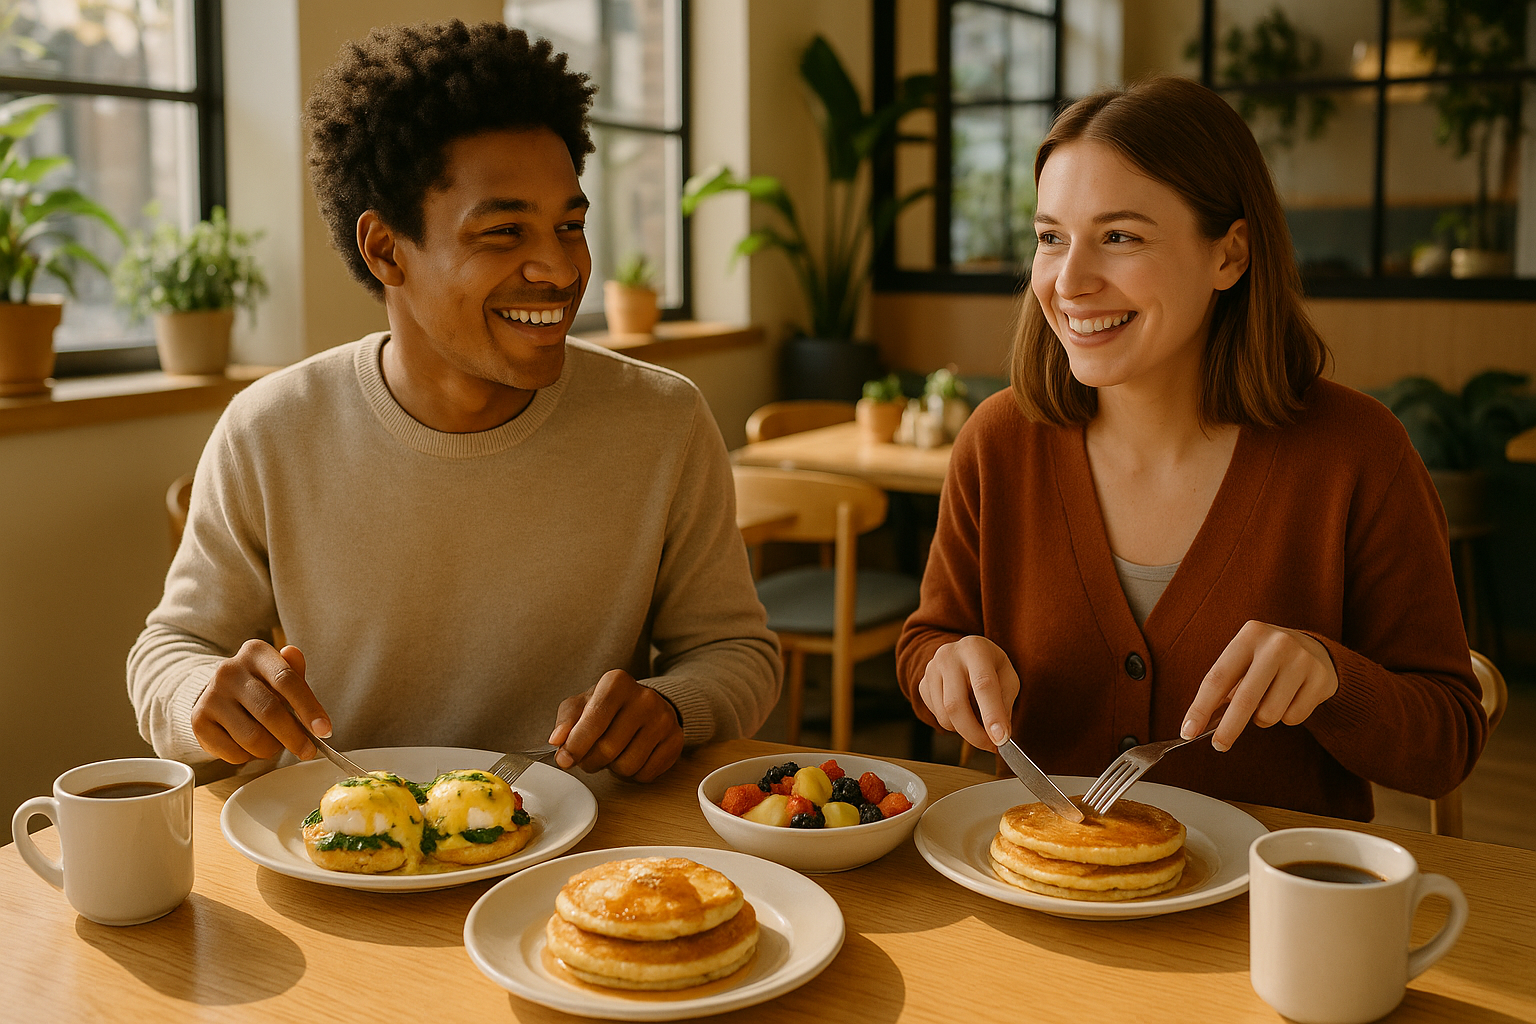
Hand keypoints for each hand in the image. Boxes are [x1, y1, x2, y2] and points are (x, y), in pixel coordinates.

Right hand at [190, 641, 332, 763]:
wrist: (218, 695)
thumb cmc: (260, 686)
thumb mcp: (280, 675)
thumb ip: (294, 673)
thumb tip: (295, 654)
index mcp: (255, 652)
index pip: (287, 680)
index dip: (308, 708)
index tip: (324, 731)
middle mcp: (229, 670)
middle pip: (270, 711)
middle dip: (294, 737)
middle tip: (307, 751)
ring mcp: (211, 696)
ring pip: (252, 737)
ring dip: (271, 749)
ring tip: (275, 744)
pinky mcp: (199, 721)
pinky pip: (234, 752)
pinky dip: (249, 757)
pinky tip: (250, 747)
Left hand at [548, 670, 684, 781]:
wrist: (647, 704)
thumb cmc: (610, 707)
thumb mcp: (583, 704)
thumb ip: (566, 721)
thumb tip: (557, 741)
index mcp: (617, 683)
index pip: (593, 721)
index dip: (575, 746)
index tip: (565, 759)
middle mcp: (644, 698)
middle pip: (608, 749)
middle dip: (591, 761)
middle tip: (589, 757)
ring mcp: (663, 719)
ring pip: (627, 766)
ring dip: (613, 769)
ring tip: (613, 755)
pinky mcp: (675, 740)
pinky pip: (646, 774)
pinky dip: (633, 775)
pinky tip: (631, 757)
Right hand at [916, 635, 1020, 750]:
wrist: (964, 653)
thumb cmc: (990, 666)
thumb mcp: (1008, 677)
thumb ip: (1005, 704)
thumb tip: (999, 735)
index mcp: (975, 649)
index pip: (983, 685)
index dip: (992, 715)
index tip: (1000, 739)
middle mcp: (948, 656)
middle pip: (956, 704)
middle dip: (974, 733)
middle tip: (991, 746)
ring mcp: (931, 670)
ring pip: (944, 716)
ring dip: (964, 730)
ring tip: (979, 722)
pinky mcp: (922, 684)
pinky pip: (936, 716)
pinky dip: (953, 723)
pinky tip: (963, 711)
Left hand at [1182, 621, 1338, 751]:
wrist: (1314, 648)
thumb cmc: (1265, 660)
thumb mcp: (1243, 661)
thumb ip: (1224, 688)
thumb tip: (1199, 725)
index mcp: (1248, 635)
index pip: (1217, 678)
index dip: (1200, 708)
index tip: (1188, 731)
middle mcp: (1276, 644)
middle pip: (1245, 699)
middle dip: (1228, 729)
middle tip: (1218, 746)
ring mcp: (1302, 660)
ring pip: (1270, 714)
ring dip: (1262, 718)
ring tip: (1268, 701)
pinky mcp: (1321, 679)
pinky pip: (1293, 718)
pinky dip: (1286, 717)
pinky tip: (1291, 698)